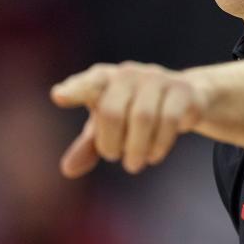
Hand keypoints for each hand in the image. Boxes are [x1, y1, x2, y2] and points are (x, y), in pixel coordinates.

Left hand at [50, 61, 206, 176]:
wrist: (184, 98)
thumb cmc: (133, 111)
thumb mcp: (108, 128)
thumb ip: (89, 146)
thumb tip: (67, 170)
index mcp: (104, 79)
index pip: (88, 84)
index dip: (75, 90)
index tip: (58, 96)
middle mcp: (128, 74)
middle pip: (111, 111)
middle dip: (111, 143)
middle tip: (115, 158)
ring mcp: (156, 79)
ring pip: (143, 117)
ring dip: (137, 148)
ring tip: (134, 164)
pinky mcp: (182, 90)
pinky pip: (169, 119)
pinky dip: (159, 144)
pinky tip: (154, 155)